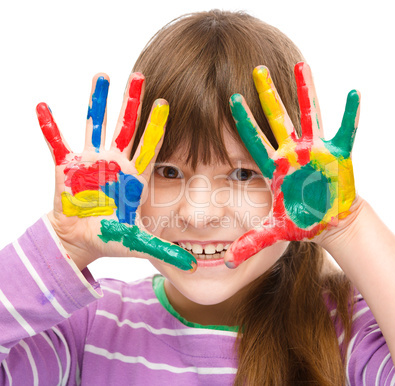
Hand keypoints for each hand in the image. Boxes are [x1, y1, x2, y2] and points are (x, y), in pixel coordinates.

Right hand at [37, 73, 195, 271]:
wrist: (82, 240)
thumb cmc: (111, 239)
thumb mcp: (137, 244)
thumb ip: (163, 251)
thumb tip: (192, 267)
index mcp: (134, 177)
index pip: (149, 147)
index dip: (157, 127)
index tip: (166, 103)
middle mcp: (115, 163)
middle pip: (126, 127)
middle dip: (132, 103)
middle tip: (140, 75)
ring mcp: (91, 162)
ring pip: (95, 125)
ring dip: (97, 102)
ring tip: (102, 75)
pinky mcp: (66, 168)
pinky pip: (56, 143)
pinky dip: (49, 127)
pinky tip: (42, 106)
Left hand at [226, 62, 359, 267]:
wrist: (326, 221)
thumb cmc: (300, 221)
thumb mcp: (274, 231)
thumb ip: (251, 242)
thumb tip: (227, 261)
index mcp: (276, 167)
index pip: (254, 140)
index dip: (243, 121)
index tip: (231, 99)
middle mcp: (293, 153)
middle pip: (277, 119)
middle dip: (268, 95)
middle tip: (257, 69)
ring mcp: (315, 151)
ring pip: (309, 115)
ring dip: (306, 91)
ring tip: (303, 64)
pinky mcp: (338, 155)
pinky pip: (345, 131)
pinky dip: (350, 115)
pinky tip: (353, 93)